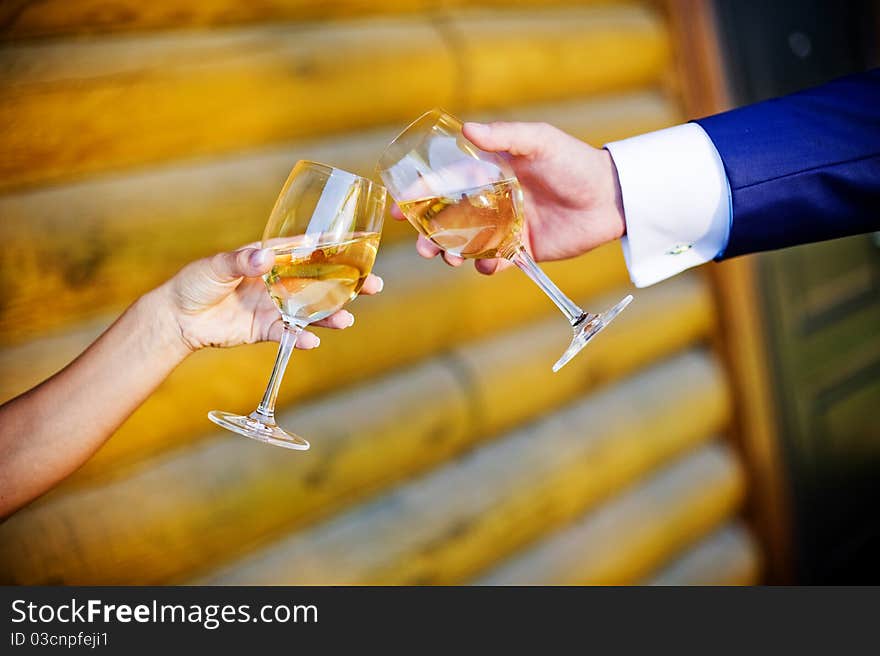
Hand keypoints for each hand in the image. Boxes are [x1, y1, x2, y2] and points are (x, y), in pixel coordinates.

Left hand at [157, 246, 382, 351]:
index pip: (309, 249)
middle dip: (349, 285)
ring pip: (312, 311)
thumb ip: (241, 261)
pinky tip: (311, 341)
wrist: (177, 318)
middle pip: (322, 282)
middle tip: (374, 286)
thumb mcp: (216, 267)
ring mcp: (276, 307)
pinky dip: (300, 338)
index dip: (336, 246)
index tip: (363, 242)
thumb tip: (263, 258)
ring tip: (347, 320)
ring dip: (331, 316)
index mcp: (271, 258)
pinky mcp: (266, 330)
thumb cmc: (195, 282)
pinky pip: (289, 334)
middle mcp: (280, 282)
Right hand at [392, 121, 625, 273]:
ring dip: (453, 253)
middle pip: (451, 220)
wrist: (611, 197)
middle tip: (423, 245)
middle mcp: (494, 202)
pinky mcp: (524, 250)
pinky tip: (489, 265)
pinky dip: (487, 266)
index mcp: (491, 174)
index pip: (447, 185)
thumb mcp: (540, 141)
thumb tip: (468, 127)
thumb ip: (505, 136)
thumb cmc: (575, 162)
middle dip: (431, 234)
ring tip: (449, 257)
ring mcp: (507, 227)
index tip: (402, 208)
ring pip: (468, 244)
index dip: (422, 196)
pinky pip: (497, 262)